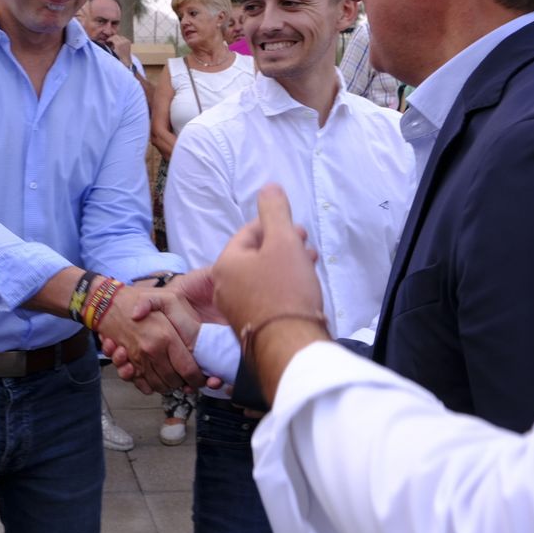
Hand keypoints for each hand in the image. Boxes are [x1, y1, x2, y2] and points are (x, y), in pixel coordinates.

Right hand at [97, 285, 206, 393]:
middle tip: (188, 379)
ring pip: (158, 385)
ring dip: (167, 386)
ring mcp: (137, 359)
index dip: (197, 378)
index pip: (188, 368)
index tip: (201, 379)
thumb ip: (186, 313)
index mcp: (166, 336)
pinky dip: (149, 386)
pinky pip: (141, 384)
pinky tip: (154, 379)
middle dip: (183, 383)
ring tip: (173, 378)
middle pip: (174, 381)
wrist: (106, 302)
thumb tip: (195, 340)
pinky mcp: (126, 364)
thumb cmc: (137, 299)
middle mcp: (152, 351)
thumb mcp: (167, 297)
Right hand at [109, 33, 133, 65]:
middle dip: (112, 38)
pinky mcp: (129, 42)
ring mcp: (127, 41)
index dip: (109, 39)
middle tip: (109, 41)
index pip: (113, 37)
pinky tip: (118, 43)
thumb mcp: (112, 51)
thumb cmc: (117, 58)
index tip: (107, 41)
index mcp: (119, 44)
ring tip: (114, 42)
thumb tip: (106, 41)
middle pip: (117, 36)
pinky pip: (123, 38)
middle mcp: (124, 41)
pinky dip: (120, 40)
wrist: (125, 61)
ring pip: (120, 36)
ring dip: (116, 39)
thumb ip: (109, 45)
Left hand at [213, 185, 323, 331]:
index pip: (250, 232)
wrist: (290, 345)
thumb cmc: (285, 289)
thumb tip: (269, 187)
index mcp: (225, 263)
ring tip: (310, 266)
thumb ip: (275, 211)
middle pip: (255, 255)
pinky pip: (265, 297)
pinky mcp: (251, 326)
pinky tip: (302, 289)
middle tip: (307, 246)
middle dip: (284, 246)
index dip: (276, 225)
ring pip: (262, 277)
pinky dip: (282, 287)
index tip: (299, 230)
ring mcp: (235, 309)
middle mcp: (222, 286)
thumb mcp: (283, 241)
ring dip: (286, 266)